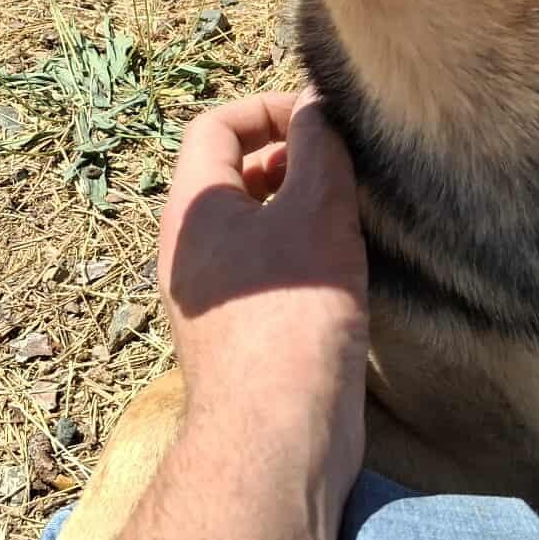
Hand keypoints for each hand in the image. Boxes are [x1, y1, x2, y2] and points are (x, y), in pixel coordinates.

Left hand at [156, 87, 368, 493]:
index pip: (215, 126)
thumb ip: (319, 146)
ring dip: (298, 206)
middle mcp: (188, 250)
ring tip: (350, 210)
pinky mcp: (235, 335)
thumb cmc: (292, 315)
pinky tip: (344, 265)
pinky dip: (299, 251)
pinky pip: (262, 268)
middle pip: (231, 173)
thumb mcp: (316, 210)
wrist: (276, 435)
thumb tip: (319, 104)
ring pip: (251, 224)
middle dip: (288, 157)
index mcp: (192, 210)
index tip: (321, 120)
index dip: (268, 109)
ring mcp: (208, 296)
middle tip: (344, 163)